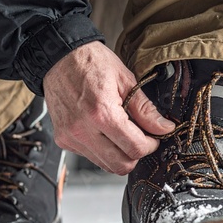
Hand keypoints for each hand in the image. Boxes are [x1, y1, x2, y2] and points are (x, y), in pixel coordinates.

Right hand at [43, 41, 174, 174]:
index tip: (153, 139)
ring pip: (105, 165)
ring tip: (122, 135)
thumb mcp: (126, 80)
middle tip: (140, 140)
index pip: (134, 148)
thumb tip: (164, 127)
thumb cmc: (91, 62)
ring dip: (119, 155)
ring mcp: (71, 137)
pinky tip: (104, 133)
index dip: (150, 146)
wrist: (59, 57)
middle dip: (136, 156)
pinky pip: (90, 157)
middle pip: (120, 165)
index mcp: (102, 113)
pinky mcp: (64, 141)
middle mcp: (83, 129)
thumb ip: (146, 109)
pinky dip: (103, 151)